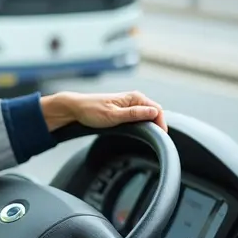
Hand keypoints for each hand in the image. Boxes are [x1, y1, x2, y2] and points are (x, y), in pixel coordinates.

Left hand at [41, 90, 167, 132]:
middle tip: (156, 139)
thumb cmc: (91, 111)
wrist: (76, 108)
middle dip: (157, 124)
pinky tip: (140, 131)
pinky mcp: (124, 109)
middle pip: (154, 112)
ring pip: (147, 115)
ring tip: (149, 137)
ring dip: (150, 124)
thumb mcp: (113, 115)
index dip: (161, 123)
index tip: (161, 136)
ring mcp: (130, 103)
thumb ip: (134, 114)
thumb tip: (154, 112)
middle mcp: (134, 98)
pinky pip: (139, 116)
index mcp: (134, 97)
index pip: (157, 110)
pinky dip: (142, 124)